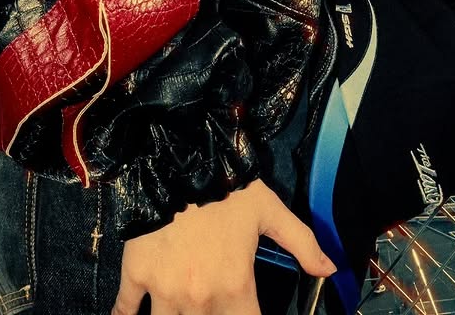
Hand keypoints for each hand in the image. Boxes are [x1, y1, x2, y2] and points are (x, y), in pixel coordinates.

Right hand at [112, 178, 334, 314]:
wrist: (176, 155)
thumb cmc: (225, 184)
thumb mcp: (268, 209)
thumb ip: (301, 243)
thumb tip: (330, 270)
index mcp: (235, 287)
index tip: (244, 313)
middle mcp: (200, 299)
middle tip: (211, 305)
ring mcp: (164, 291)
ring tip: (180, 310)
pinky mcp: (135, 276)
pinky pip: (124, 309)